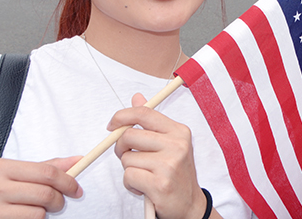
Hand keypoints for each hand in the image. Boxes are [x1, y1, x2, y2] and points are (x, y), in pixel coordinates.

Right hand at [0, 156, 82, 216]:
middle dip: (60, 201)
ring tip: (38, 209)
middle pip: (46, 195)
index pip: (47, 173)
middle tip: (60, 202)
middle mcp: (0, 188)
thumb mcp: (14, 169)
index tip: (77, 189)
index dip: (68, 181)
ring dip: (45, 213)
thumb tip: (78, 160)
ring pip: (37, 214)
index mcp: (6, 168)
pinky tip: (26, 216)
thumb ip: (45, 166)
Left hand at [110, 94, 206, 218]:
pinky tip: (144, 187)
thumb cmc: (176, 172)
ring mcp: (169, 164)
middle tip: (129, 156)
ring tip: (144, 175)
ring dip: (129, 169)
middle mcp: (177, 144)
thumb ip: (151, 121)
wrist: (189, 204)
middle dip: (121, 148)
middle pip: (129, 136)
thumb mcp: (169, 143)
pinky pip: (129, 176)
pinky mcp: (160, 183)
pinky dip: (130, 184)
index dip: (123, 116)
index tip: (112, 124)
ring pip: (127, 158)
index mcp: (179, 131)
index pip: (145, 113)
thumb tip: (137, 97)